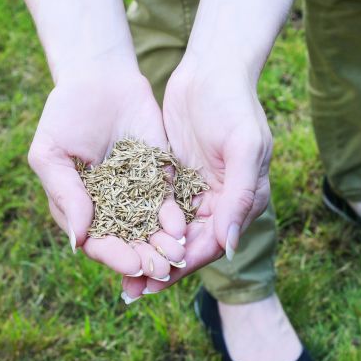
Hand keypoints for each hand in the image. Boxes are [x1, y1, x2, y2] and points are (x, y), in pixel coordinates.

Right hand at [28, 64, 186, 279]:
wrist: (99, 78)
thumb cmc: (65, 116)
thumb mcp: (52, 154)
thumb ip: (65, 195)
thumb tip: (77, 242)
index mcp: (81, 210)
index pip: (99, 243)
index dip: (115, 256)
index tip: (132, 264)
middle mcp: (111, 209)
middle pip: (129, 243)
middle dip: (145, 258)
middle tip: (162, 269)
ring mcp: (137, 195)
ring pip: (152, 229)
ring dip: (164, 245)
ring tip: (176, 255)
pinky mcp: (159, 178)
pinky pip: (168, 202)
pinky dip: (174, 216)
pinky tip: (180, 225)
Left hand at [121, 55, 272, 297]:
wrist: (212, 69)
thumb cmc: (234, 105)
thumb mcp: (244, 148)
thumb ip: (240, 197)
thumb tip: (230, 248)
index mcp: (242, 203)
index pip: (211, 244)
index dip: (182, 265)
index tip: (154, 282)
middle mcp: (220, 204)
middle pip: (187, 247)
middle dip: (159, 269)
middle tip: (129, 291)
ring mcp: (196, 192)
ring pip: (169, 234)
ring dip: (146, 253)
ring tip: (119, 276)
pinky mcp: (175, 179)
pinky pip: (156, 212)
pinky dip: (139, 227)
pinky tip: (115, 239)